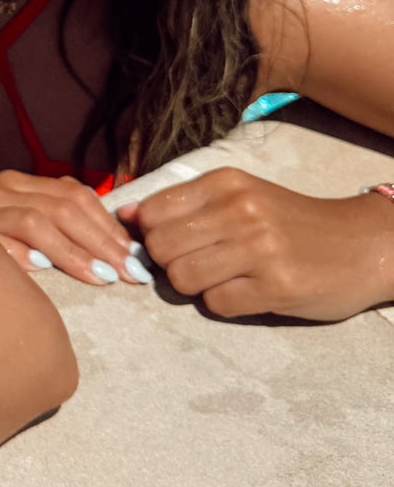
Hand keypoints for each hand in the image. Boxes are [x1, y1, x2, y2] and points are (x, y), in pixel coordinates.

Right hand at [0, 170, 150, 286]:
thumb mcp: (36, 233)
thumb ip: (68, 231)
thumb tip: (124, 252)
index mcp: (22, 184)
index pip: (77, 196)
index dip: (110, 226)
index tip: (135, 257)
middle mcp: (0, 187)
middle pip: (63, 207)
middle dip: (101, 243)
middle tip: (127, 273)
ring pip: (37, 220)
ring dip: (72, 252)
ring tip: (99, 276)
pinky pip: (0, 240)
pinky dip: (23, 254)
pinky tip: (42, 269)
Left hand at [122, 167, 393, 320]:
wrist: (361, 244)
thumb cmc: (291, 222)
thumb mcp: (241, 196)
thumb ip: (185, 204)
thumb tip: (126, 215)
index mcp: (226, 182)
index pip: (152, 212)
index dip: (152, 235)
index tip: (172, 243)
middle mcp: (240, 210)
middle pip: (160, 248)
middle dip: (169, 264)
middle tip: (199, 264)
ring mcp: (259, 248)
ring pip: (181, 278)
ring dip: (195, 286)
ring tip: (223, 277)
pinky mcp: (276, 286)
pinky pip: (216, 304)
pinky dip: (223, 303)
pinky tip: (247, 291)